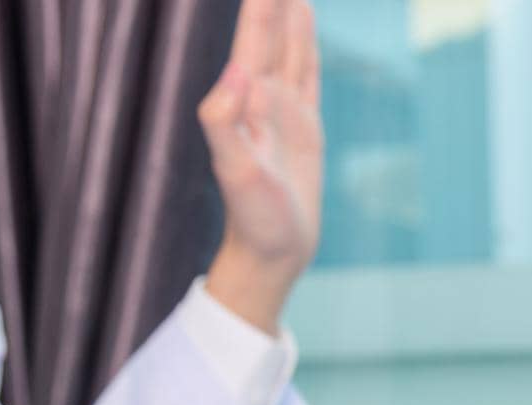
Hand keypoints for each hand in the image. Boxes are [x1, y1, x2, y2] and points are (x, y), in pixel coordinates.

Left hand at [197, 0, 322, 333]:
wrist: (272, 252)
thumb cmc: (253, 219)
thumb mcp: (237, 173)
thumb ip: (224, 121)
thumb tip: (238, 71)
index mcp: (245, 100)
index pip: (253, 36)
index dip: (260, 3)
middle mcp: (262, 97)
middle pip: (270, 31)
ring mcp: (284, 110)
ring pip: (289, 45)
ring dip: (291, 12)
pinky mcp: (305, 128)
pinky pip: (307, 73)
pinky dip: (307, 45)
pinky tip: (307, 27)